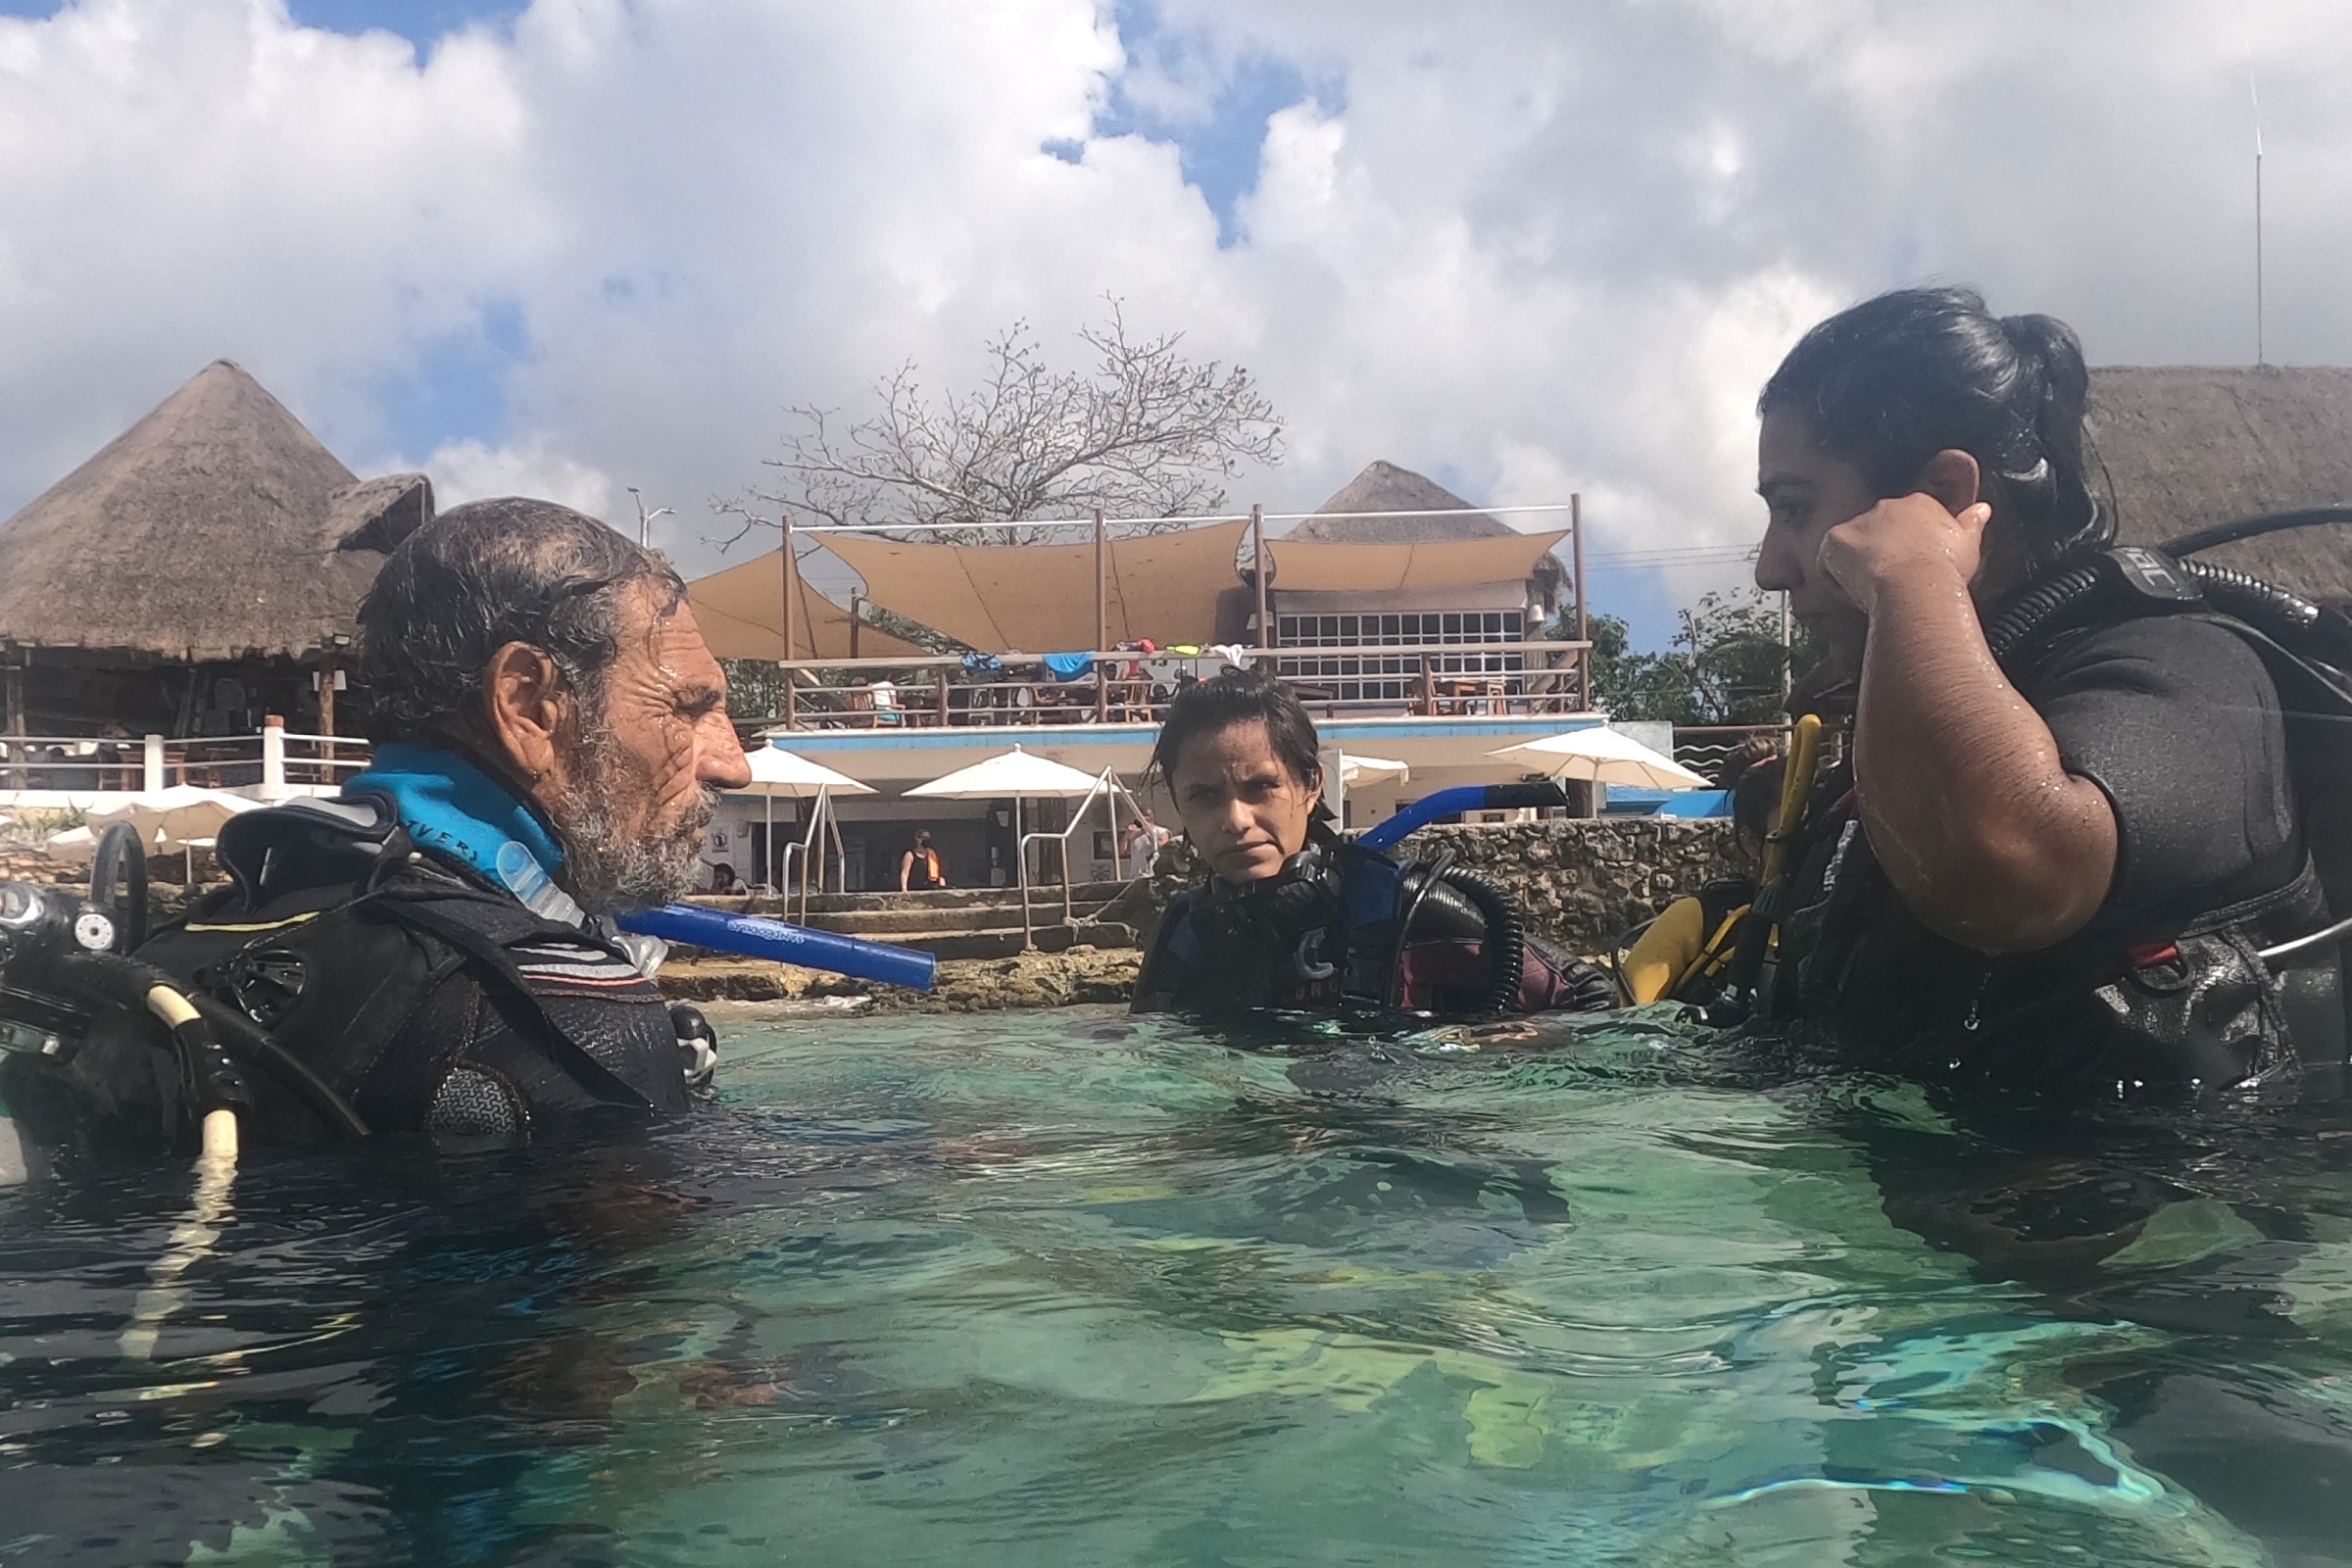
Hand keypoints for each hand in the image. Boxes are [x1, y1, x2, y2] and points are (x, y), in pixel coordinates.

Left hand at [1817, 494, 1993, 618]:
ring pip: (1853, 542)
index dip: (1909, 542)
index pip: (1910, 516)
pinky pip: (1829, 559)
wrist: (1915, 584)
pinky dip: (1836, 576)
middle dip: (1883, 550)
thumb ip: (1973, 522)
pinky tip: (1853, 593)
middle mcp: (1887, 507)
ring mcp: (1859, 522)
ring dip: (1859, 562)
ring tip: (1873, 589)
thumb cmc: (1945, 569)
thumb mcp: (1969, 543)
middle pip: (1879, 527)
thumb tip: (1982, 509)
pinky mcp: (1835, 540)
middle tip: (1892, 579)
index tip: (1913, 562)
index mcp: (1920, 504)